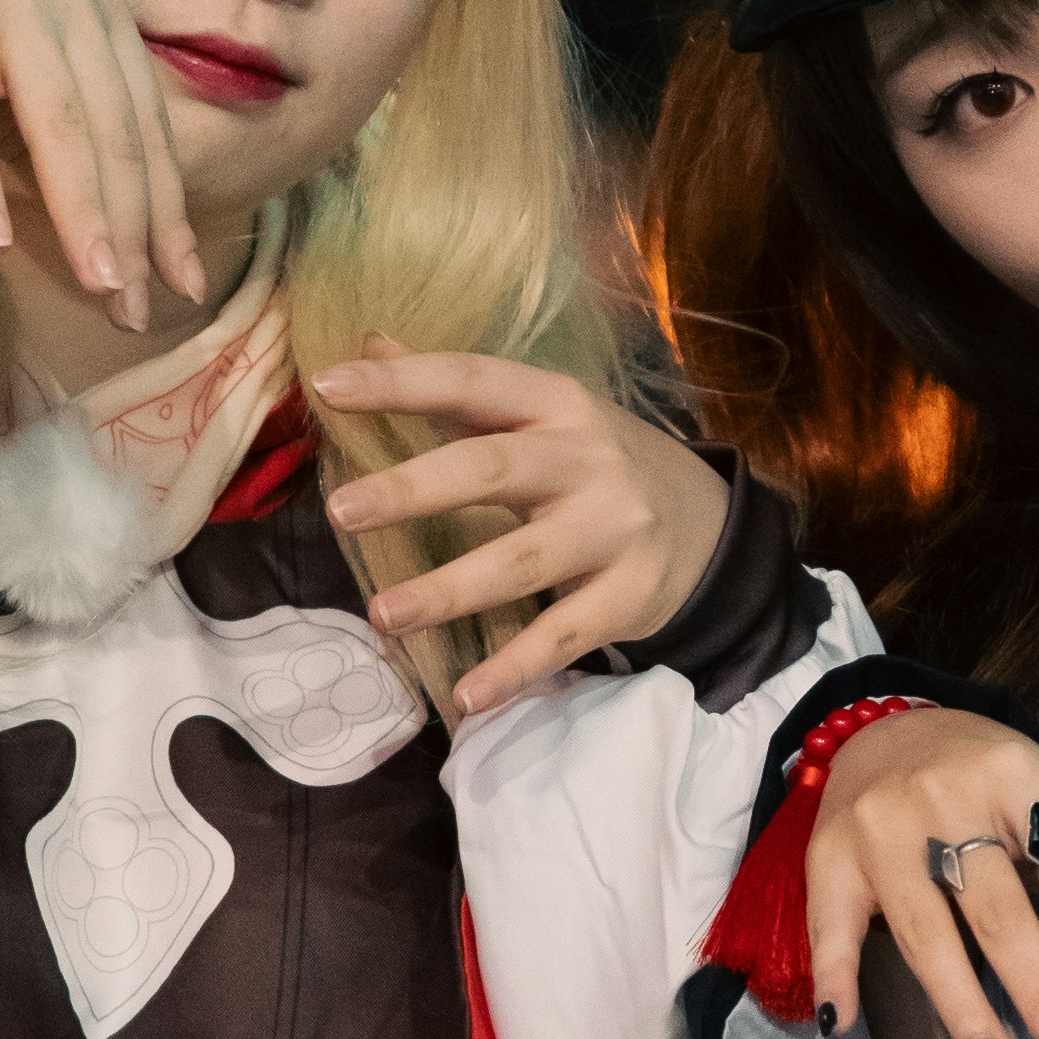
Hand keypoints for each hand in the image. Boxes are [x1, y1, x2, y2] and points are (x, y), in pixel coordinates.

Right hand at [0, 0, 203, 327]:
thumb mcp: (40, 86)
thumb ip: (82, 147)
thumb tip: (129, 261)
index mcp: (108, 22)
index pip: (149, 133)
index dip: (169, 215)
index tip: (185, 287)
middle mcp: (74, 6)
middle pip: (115, 137)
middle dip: (132, 231)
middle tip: (135, 310)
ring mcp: (15, 7)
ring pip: (61, 127)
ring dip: (82, 214)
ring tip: (98, 284)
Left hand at [308, 354, 733, 713]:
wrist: (710, 525)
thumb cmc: (596, 465)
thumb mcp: (542, 416)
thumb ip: (457, 391)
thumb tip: (368, 341)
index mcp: (556, 404)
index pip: (472, 381)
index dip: (402, 381)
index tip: (328, 386)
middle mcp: (586, 460)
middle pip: (493, 469)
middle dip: (414, 489)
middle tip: (340, 512)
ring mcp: (612, 530)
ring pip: (521, 562)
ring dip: (449, 590)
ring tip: (383, 615)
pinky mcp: (629, 597)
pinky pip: (562, 636)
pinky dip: (514, 669)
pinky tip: (466, 697)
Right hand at [802, 707, 1038, 1038]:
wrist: (887, 725)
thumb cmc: (992, 783)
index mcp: (1022, 778)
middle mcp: (948, 798)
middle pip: (999, 911)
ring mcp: (881, 828)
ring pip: (925, 931)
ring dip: (962, 1005)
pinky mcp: (828, 856)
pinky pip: (831, 927)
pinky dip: (837, 978)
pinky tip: (847, 1029)